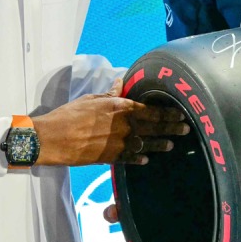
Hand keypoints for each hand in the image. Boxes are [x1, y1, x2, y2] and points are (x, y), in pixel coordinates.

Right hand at [33, 83, 188, 166]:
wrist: (54, 138)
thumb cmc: (70, 115)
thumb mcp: (92, 98)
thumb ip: (110, 93)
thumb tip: (121, 81)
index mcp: (121, 108)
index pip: (151, 110)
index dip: (168, 113)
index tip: (180, 114)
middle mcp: (124, 126)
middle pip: (154, 127)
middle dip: (172, 128)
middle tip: (186, 129)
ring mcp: (119, 143)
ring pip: (146, 144)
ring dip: (160, 145)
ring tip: (171, 145)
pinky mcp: (111, 158)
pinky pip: (131, 158)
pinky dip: (140, 159)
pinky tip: (147, 160)